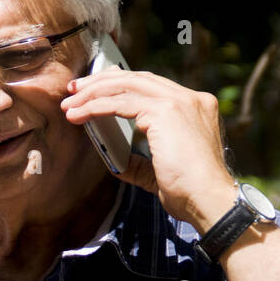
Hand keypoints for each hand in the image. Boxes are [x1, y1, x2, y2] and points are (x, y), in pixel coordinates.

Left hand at [60, 68, 237, 231]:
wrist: (209, 202)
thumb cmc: (190, 194)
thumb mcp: (160, 172)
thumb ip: (140, 161)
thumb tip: (115, 159)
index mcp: (195, 107)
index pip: (151, 87)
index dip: (120, 86)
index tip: (94, 93)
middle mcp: (190, 99)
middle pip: (137, 79)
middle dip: (101, 83)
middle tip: (74, 91)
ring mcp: (180, 102)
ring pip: (126, 85)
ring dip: (93, 93)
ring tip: (70, 104)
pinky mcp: (165, 111)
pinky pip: (121, 103)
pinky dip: (96, 107)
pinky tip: (79, 114)